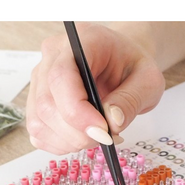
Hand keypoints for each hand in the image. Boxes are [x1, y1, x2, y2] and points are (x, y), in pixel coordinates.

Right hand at [26, 22, 164, 153]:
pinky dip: (62, 144)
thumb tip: (112, 123)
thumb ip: (131, 100)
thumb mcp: (148, 81)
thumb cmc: (133, 67)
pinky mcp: (37, 100)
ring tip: (99, 136)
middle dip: (78, 133)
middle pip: (47, 104)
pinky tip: (83, 137)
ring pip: (39, 122)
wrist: (123, 64)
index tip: (103, 132)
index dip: (78, 111)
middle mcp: (53, 56)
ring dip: (71, 141)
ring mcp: (41, 78)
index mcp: (81, 41)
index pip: (62, 76)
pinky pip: (39, 132)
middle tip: (107, 138)